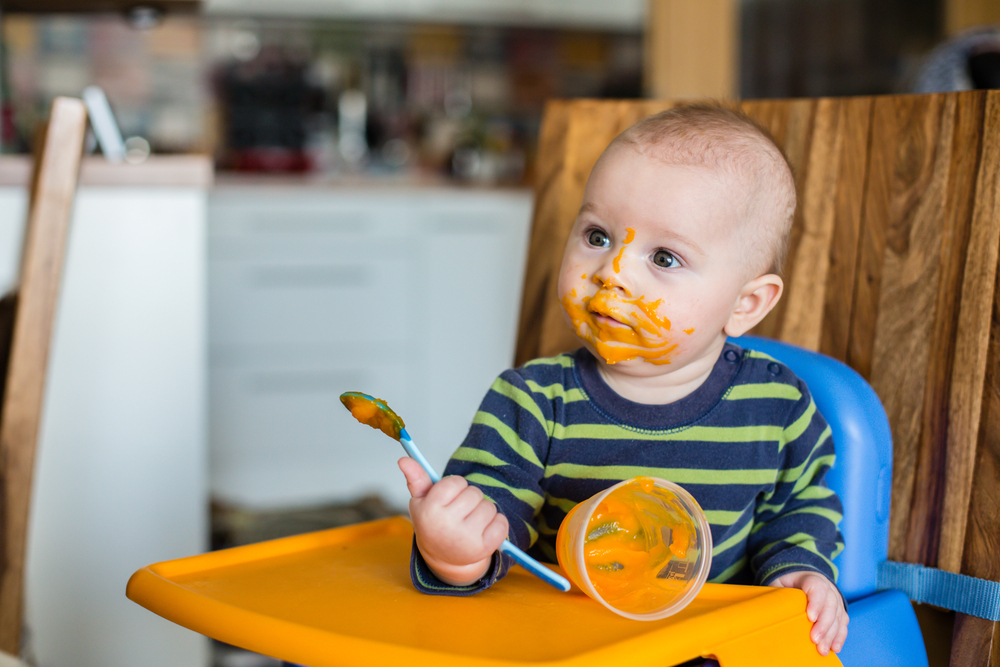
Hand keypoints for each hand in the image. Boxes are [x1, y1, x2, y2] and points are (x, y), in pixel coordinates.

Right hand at [398, 457, 508, 585]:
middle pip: (474, 493)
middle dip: (471, 498)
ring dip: (484, 511)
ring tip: (471, 521)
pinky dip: (497, 524)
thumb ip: (416, 478)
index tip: (449, 498)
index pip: (455, 482)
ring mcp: (466, 539)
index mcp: (430, 511)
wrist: (443, 557)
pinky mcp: (483, 548)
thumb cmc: (433, 523)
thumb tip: (403, 460)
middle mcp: (446, 526)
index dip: (455, 487)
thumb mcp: (421, 501)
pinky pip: (502, 523)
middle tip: (461, 512)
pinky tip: (484, 531)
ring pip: (490, 506)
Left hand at [769, 570, 848, 655]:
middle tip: (814, 640)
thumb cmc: (787, 585)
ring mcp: (836, 600)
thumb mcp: (779, 584)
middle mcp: (828, 588)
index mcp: (811, 579)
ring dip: (831, 634)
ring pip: (838, 616)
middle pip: (831, 605)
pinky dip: (839, 637)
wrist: (801, 581)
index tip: (810, 618)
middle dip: (824, 624)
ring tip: (822, 649)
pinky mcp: (839, 612)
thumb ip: (778, 594)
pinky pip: (843, 624)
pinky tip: (834, 648)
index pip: (818, 587)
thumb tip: (772, 611)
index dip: (816, 603)